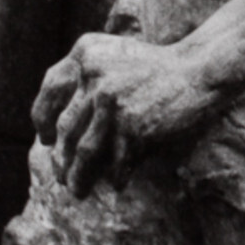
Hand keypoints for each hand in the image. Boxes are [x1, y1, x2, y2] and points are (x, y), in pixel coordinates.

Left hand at [33, 33, 220, 195]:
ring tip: (77, 191)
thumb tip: (57, 131)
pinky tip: (117, 185)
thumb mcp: (117, 57)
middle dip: (61, 158)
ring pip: (84, 150)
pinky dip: (115, 176)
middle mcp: (93, 74)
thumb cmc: (160, 67)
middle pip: (65, 127)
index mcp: (85, 53)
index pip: (51, 88)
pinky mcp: (132, 124)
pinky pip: (116, 160)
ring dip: (79, 176)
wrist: (202, 69)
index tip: (45, 140)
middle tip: (61, 176)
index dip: (42, 117)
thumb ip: (89, 78)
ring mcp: (111, 100)